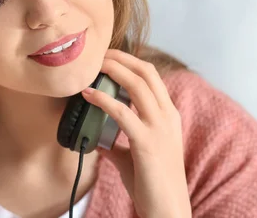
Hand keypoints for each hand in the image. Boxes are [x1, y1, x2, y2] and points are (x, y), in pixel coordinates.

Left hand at [82, 49, 190, 217]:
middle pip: (146, 72)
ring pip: (137, 85)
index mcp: (168, 115)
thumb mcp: (135, 155)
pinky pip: (123, 113)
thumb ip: (119, 143)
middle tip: (97, 54)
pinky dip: (103, 100)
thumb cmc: (152, 184)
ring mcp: (160, 128)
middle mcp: (168, 116)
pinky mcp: (147, 143)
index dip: (129, 61)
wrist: (167, 210)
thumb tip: (97, 137)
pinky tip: (87, 95)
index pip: (151, 76)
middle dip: (120, 58)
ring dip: (112, 70)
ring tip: (91, 67)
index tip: (107, 56)